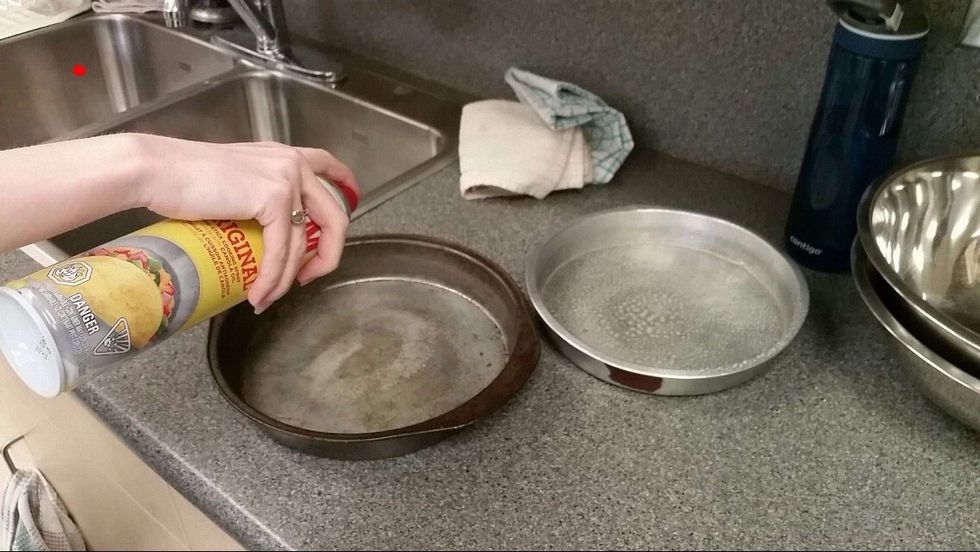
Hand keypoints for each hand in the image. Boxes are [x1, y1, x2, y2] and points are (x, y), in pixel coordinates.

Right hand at [132, 134, 359, 312]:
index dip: (346, 186)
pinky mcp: (273, 199)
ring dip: (287, 278)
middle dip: (327, 255)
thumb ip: (255, 193)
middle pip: (334, 215)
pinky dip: (272, 278)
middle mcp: (292, 163)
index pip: (327, 165)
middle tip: (308, 277)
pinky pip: (282, 250)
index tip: (352, 201)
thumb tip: (262, 228)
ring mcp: (286, 179)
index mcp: (282, 155)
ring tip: (268, 297)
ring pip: (304, 242)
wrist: (155, 170)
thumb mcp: (231, 179)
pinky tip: (260, 294)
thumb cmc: (180, 177)